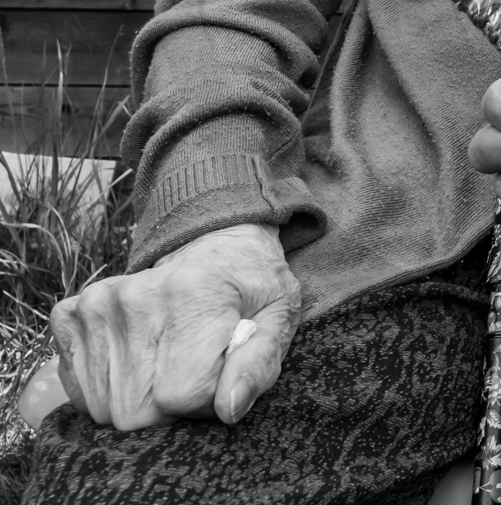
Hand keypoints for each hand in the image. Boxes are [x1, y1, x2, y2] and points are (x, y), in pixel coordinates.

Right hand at [50, 222, 300, 430]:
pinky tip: (136, 356)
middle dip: (169, 405)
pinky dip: (104, 384)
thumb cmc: (254, 283)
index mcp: (194, 296)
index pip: (180, 395)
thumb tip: (230, 409)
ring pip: (102, 406)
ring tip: (169, 358)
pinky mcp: (74, 312)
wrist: (218, 239)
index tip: (220, 370)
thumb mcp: (279, 315)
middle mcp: (138, 298)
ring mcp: (100, 304)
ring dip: (137, 397)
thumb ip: (259, 364)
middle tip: (195, 366)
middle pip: (135, 409)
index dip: (205, 398)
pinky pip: (75, 383)